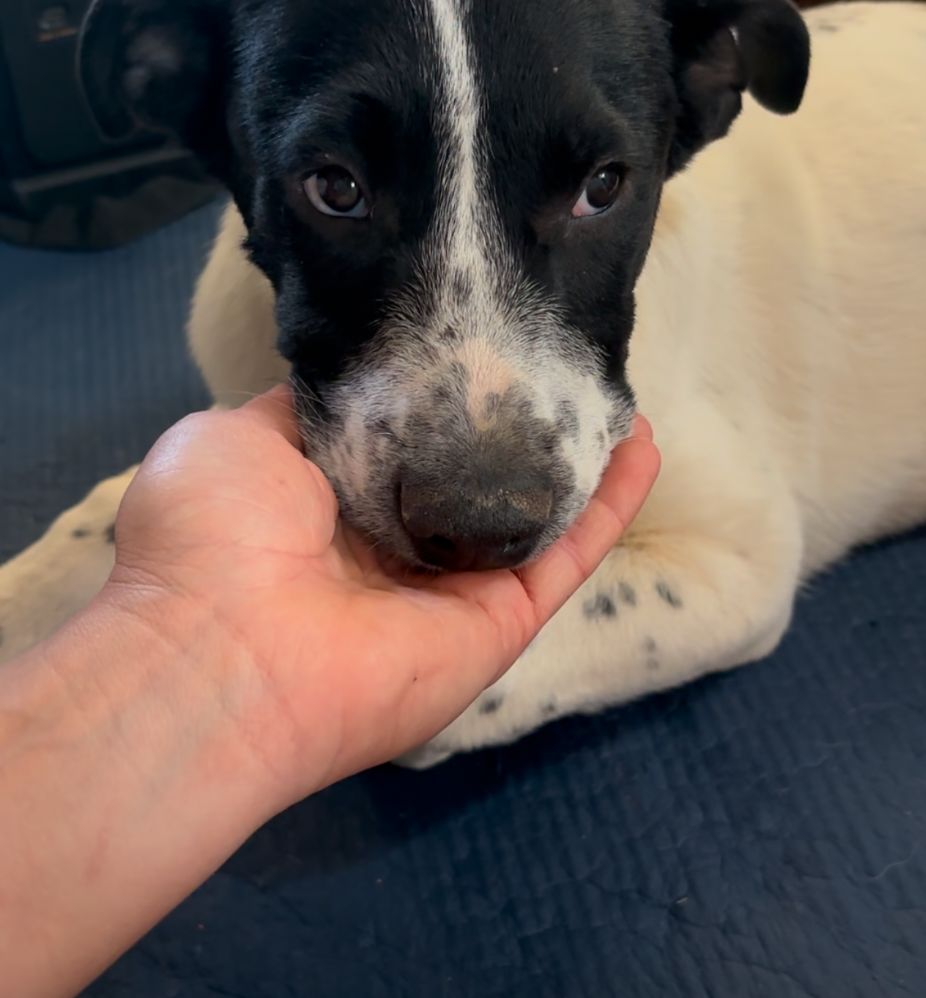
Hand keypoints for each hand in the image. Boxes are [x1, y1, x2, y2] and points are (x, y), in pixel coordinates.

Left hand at [106, 386, 660, 802]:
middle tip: (560, 363)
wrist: (221, 653)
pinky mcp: (497, 625)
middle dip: (515, 431)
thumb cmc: (210, 540)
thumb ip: (299, 411)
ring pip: (532, 518)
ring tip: (619, 398)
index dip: (439, 399)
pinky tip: (643, 448)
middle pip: (473, 485)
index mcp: (318, 511)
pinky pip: (565, 557)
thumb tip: (344, 381)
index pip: (398, 448)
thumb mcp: (236, 439)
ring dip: (580, 462)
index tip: (477, 344)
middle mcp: (388, 555)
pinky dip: (610, 505)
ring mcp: (447, 595)